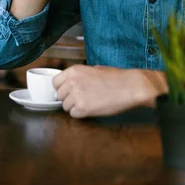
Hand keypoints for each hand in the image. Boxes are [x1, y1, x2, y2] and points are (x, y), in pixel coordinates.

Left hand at [53, 65, 167, 117]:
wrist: (129, 87)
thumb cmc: (116, 78)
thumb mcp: (95, 69)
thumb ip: (80, 76)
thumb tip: (71, 83)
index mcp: (74, 70)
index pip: (55, 82)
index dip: (62, 88)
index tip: (68, 91)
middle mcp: (72, 82)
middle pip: (60, 95)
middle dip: (68, 98)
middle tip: (82, 98)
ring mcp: (76, 95)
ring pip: (66, 107)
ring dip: (75, 107)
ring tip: (89, 102)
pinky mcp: (82, 108)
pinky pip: (73, 115)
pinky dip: (81, 114)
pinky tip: (92, 108)